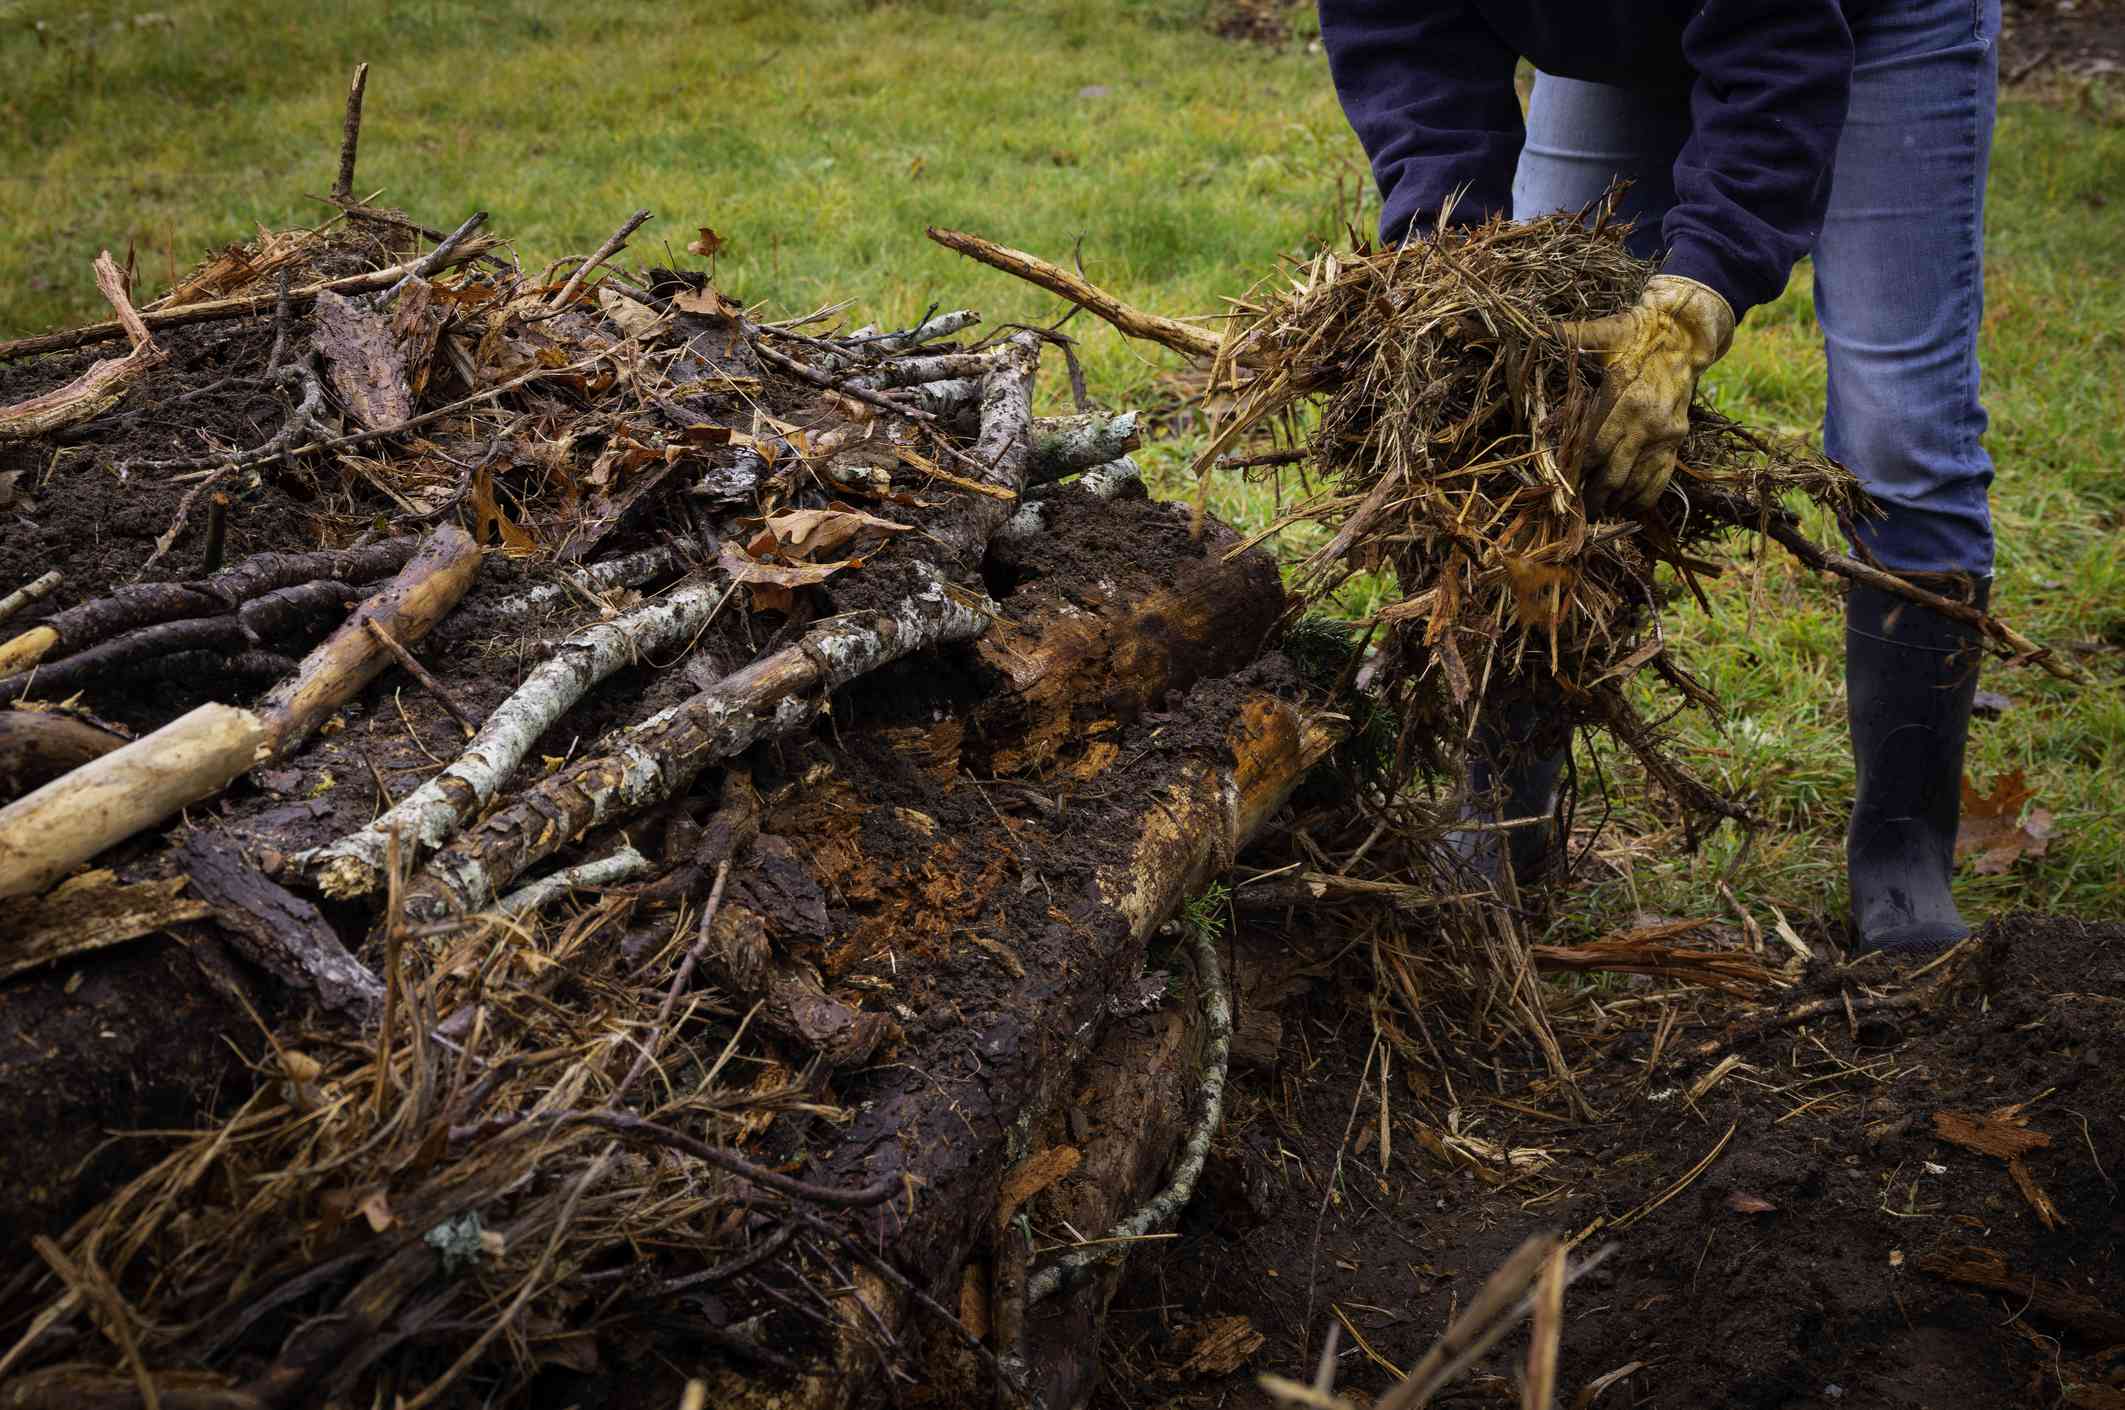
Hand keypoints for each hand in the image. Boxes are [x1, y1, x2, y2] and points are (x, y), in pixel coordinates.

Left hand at [1558, 274, 1734, 511]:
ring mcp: (1666, 436)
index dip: (1576, 471)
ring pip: (1637, 483)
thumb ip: (1571, 336)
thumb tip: (1538, 330)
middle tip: (1573, 512)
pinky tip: (1625, 508)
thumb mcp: (1603, 332)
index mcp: (1626, 399)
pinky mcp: (1677, 441)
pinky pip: (1661, 480)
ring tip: (1595, 513)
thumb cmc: (1636, 334)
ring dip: (1615, 502)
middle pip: (1614, 475)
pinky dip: (1642, 498)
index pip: (1595, 449)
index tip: (1559, 485)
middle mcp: (1647, 423)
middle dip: (1592, 497)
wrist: (1685, 334)